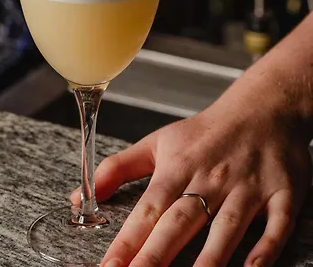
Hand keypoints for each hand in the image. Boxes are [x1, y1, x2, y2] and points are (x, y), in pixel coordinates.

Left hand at [72, 101, 311, 266]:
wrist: (260, 108)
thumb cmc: (204, 132)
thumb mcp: (157, 142)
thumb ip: (119, 168)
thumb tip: (79, 195)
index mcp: (178, 167)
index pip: (148, 208)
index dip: (128, 240)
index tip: (109, 266)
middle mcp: (210, 179)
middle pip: (180, 222)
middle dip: (157, 255)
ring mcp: (247, 187)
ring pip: (227, 228)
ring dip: (209, 259)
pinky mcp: (282, 193)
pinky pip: (276, 225)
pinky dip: (265, 249)